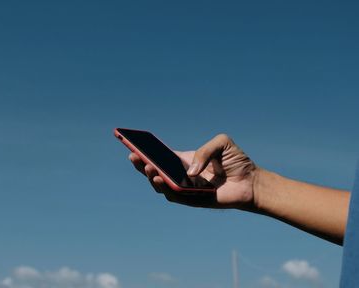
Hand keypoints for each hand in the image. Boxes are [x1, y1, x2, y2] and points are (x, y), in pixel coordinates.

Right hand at [129, 134, 257, 209]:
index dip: (145, 151)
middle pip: (155, 171)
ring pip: (162, 185)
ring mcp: (185, 188)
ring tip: (149, 168)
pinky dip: (167, 188)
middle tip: (133, 156)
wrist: (251, 181)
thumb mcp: (221, 143)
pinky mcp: (193, 200)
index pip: (160, 156)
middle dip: (142, 165)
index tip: (132, 143)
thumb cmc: (235, 161)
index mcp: (183, 160)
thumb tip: (190, 171)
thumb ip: (205, 151)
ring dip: (152, 177)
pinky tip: (162, 179)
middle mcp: (181, 175)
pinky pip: (175, 196)